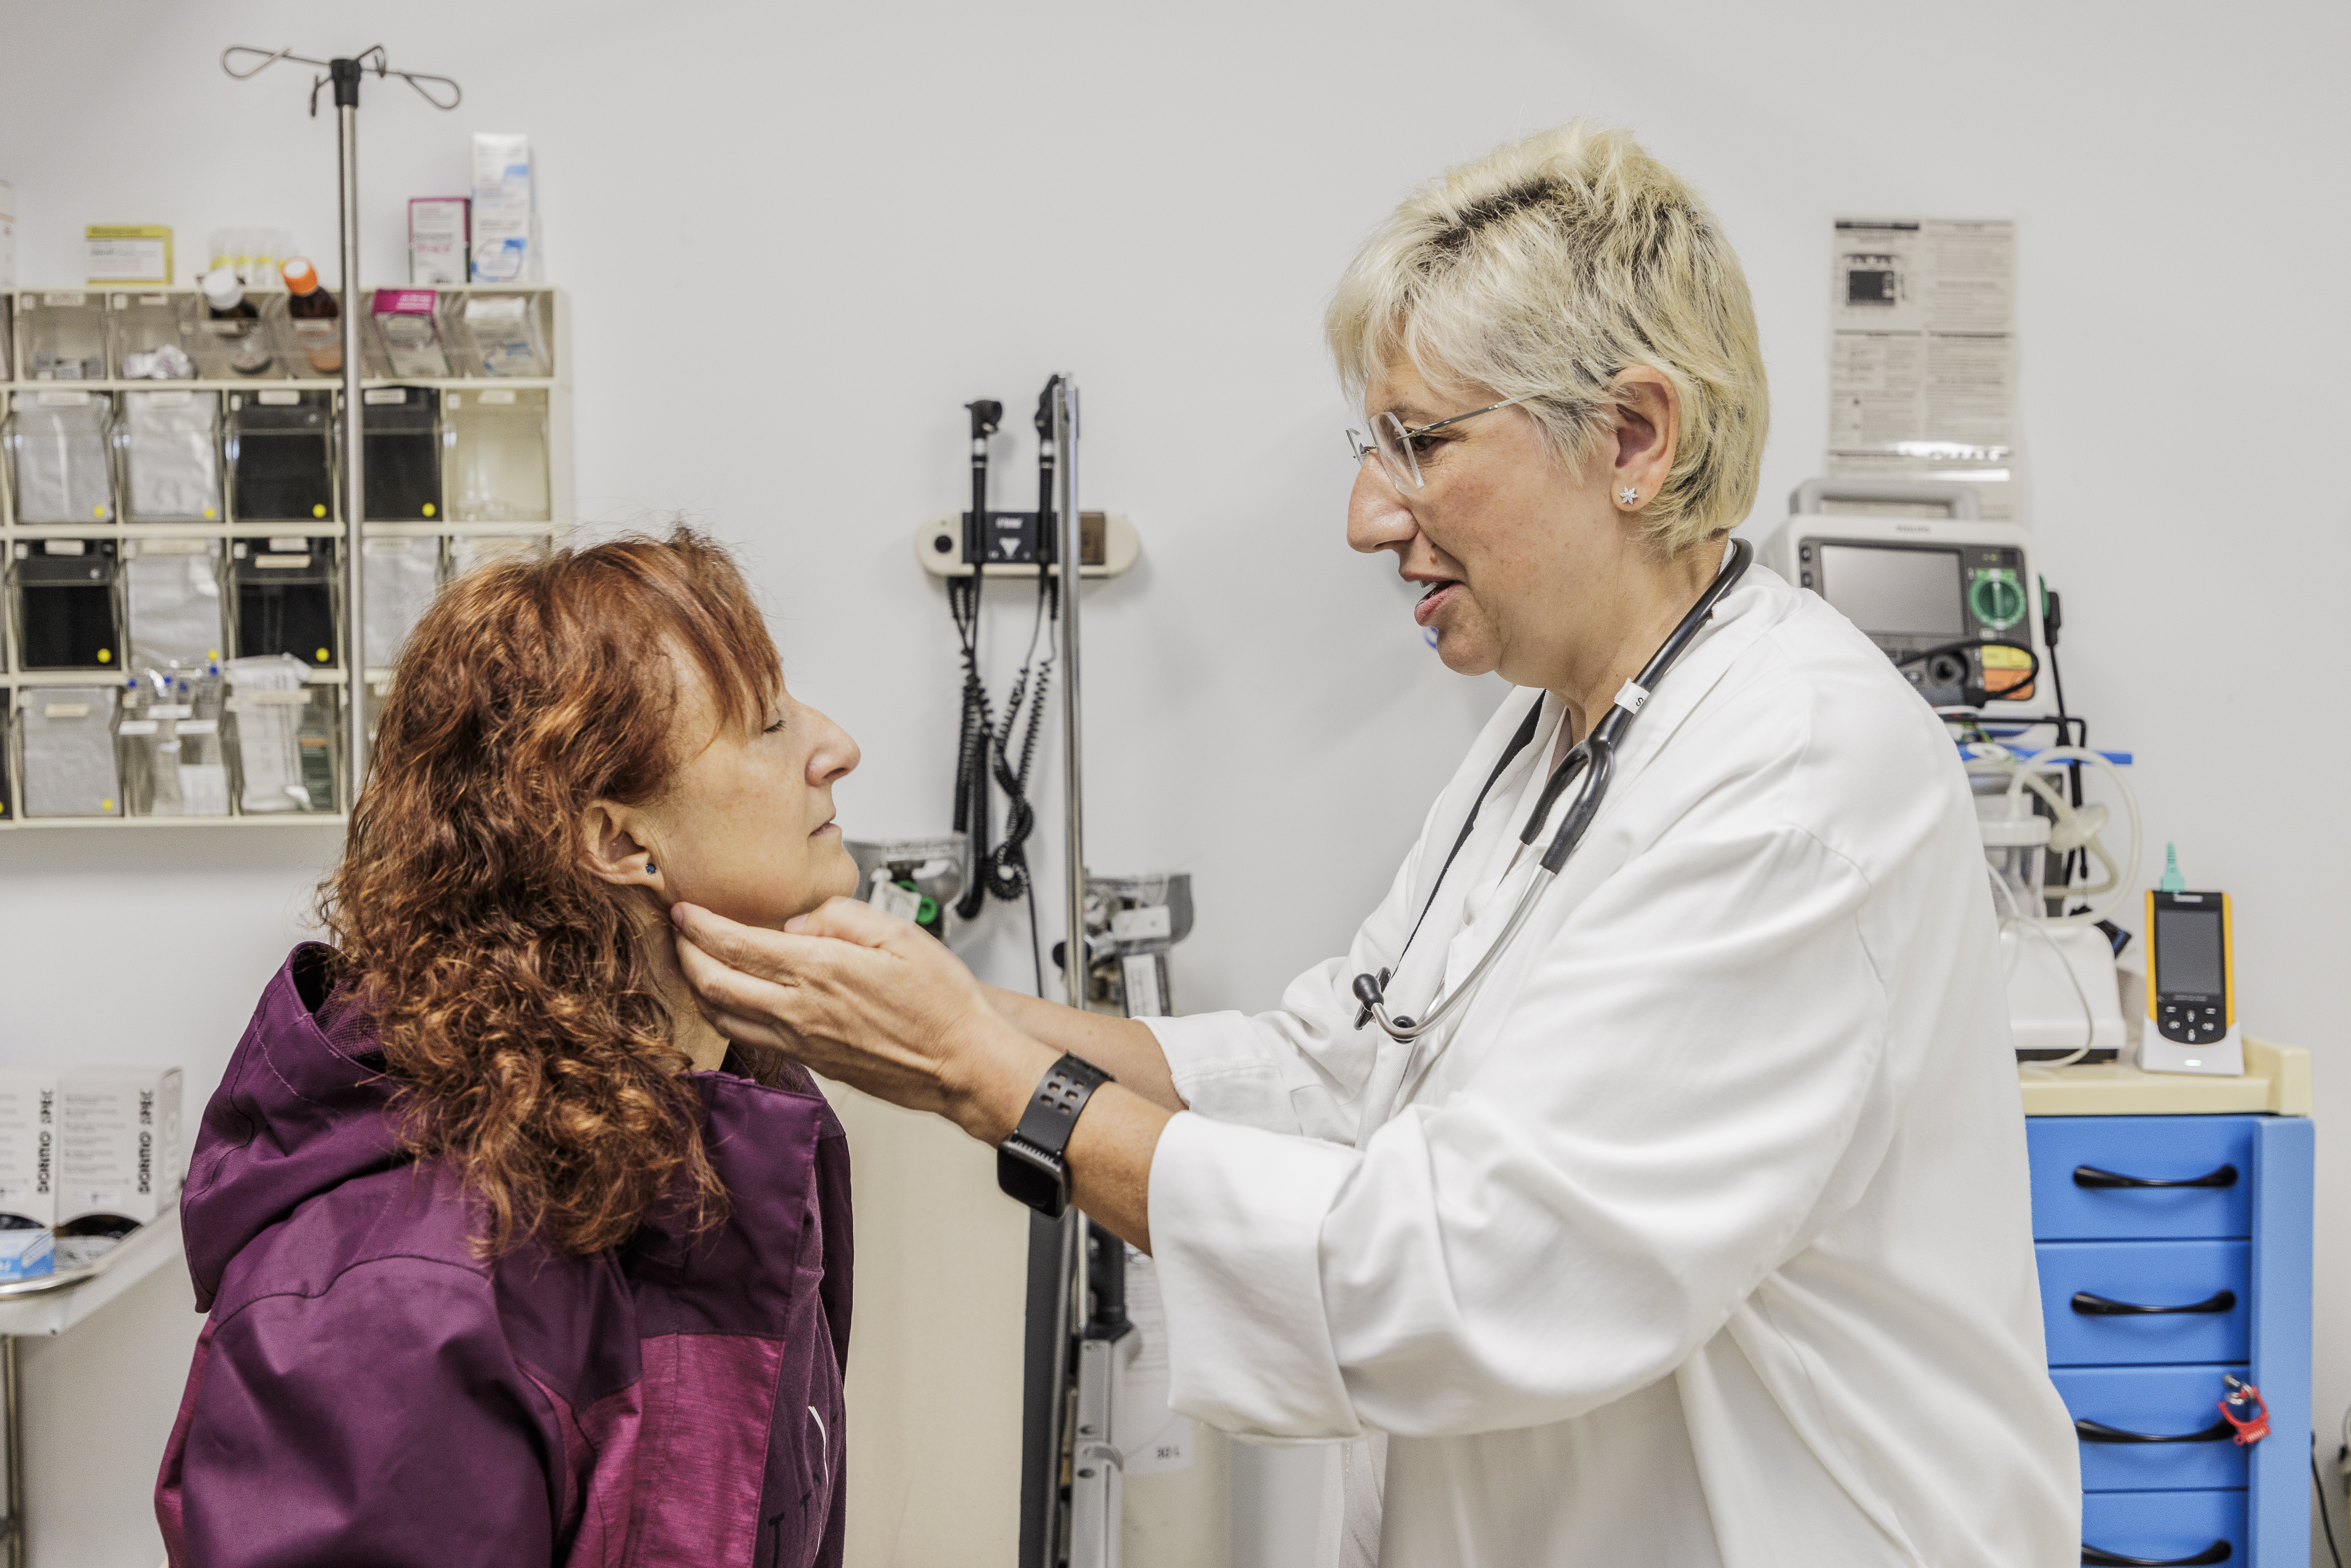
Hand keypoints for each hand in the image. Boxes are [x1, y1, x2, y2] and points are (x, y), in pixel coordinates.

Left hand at [671, 897, 1049, 1141]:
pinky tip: (733, 1004)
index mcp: (819, 970)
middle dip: (686, 956)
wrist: (961, 1063)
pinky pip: (751, 1039)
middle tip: (679, 935)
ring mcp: (801, 1041)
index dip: (701, 926)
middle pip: (715, 983)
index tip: (684, 911)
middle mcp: (800, 1009)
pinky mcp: (811, 1062)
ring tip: (694, 967)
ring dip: (700, 989)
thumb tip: (801, 920)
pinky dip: (728, 1017)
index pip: (736, 944)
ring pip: (725, 1017)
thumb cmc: (940, 1002)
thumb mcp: (900, 933)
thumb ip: (843, 916)